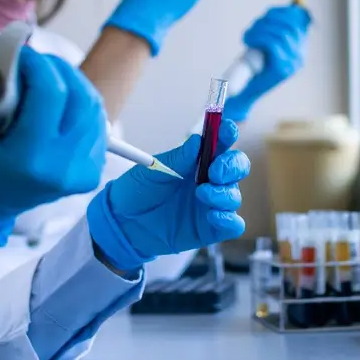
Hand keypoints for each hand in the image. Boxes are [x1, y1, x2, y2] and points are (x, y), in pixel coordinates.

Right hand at [0, 48, 107, 256]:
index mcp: (29, 162)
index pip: (50, 94)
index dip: (36, 64)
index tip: (20, 54)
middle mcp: (63, 169)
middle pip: (78, 96)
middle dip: (55, 69)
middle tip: (31, 62)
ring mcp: (83, 172)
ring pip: (92, 105)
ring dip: (70, 82)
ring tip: (41, 78)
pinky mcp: (92, 171)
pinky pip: (95, 122)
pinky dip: (78, 103)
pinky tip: (56, 101)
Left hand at [86, 119, 249, 273]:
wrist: (122, 223)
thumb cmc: (136, 192)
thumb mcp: (152, 171)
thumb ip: (178, 158)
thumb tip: (197, 141)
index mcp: (196, 161)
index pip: (221, 142)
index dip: (228, 133)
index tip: (227, 130)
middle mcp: (208, 180)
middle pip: (237, 167)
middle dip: (232, 166)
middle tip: (215, 171)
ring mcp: (210, 204)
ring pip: (234, 195)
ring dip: (224, 193)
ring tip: (201, 194)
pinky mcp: (209, 228)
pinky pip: (233, 225)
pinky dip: (229, 220)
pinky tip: (213, 216)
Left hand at [224, 3, 311, 121]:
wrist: (244, 95)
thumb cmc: (251, 69)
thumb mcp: (264, 47)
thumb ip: (273, 32)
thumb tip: (286, 8)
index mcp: (298, 51)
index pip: (300, 23)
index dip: (285, 13)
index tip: (268, 11)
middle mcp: (299, 57)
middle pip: (290, 25)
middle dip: (269, 20)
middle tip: (254, 25)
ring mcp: (292, 64)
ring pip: (280, 33)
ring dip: (260, 29)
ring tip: (248, 35)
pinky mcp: (281, 69)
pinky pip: (273, 44)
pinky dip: (259, 37)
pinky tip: (248, 40)